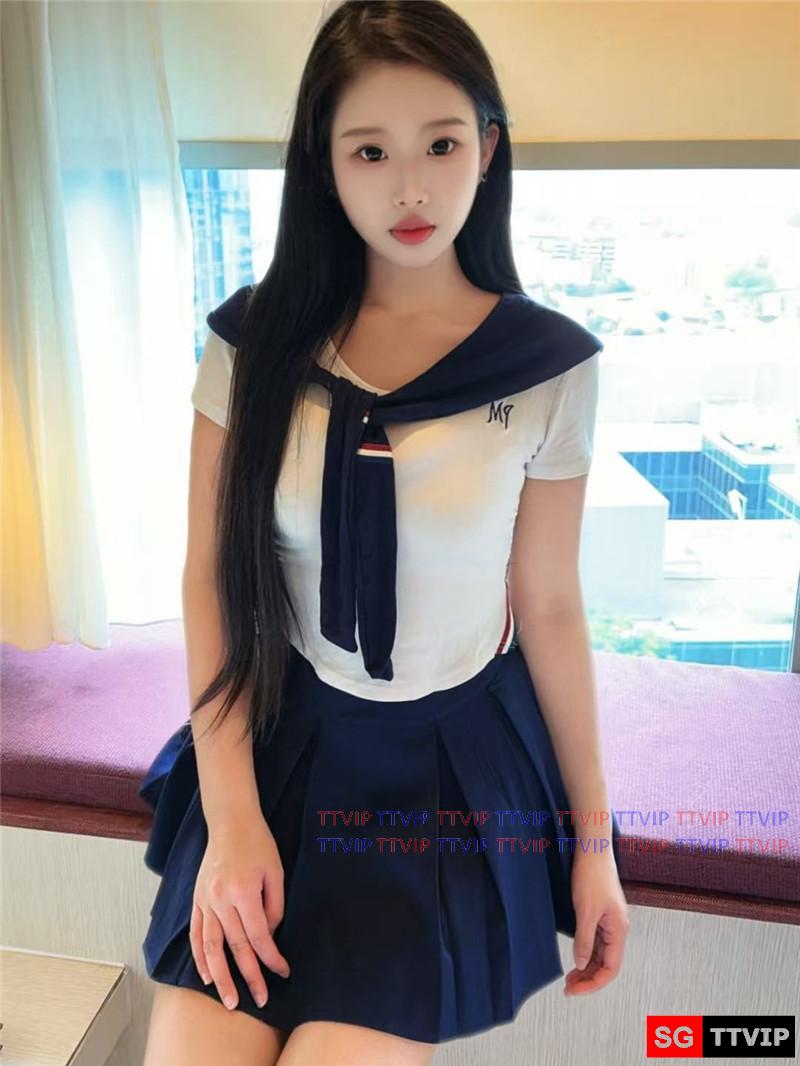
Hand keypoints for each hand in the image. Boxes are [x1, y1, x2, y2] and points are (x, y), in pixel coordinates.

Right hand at [189, 811, 290, 1010]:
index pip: (259, 936)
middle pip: (236, 947)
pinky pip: (197, 934)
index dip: (272, 958)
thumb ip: (274, 907)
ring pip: (211, 948)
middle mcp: (222, 900)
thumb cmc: (258, 844)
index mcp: (244, 892)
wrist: (230, 822)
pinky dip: (200, 957)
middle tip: (261, 999)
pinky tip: (206, 975)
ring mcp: (206, 901)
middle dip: (249, 977)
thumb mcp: (276, 872)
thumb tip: (269, 937)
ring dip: (221, 977)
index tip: (283, 972)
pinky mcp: (197, 899)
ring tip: (229, 1000)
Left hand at [564, 847, 628, 996]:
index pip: (610, 968)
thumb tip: (580, 964)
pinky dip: (586, 953)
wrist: (593, 850)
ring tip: (570, 978)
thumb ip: (584, 940)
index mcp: (619, 930)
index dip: (593, 983)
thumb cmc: (592, 876)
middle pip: (606, 964)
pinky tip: (576, 958)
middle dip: (588, 978)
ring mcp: (609, 922)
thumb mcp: (585, 910)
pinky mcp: (601, 914)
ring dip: (587, 968)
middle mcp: (617, 929)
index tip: (574, 990)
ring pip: (601, 954)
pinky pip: (596, 942)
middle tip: (568, 988)